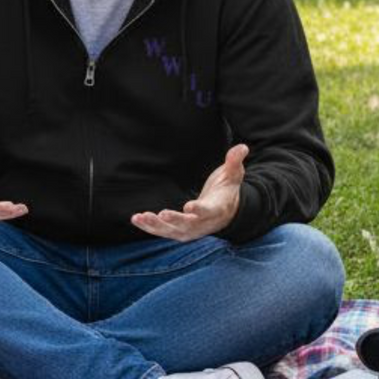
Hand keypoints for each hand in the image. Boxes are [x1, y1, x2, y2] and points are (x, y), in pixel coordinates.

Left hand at [131, 144, 246, 240]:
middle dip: (174, 221)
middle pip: (188, 225)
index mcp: (217, 209)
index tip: (189, 207)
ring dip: (156, 226)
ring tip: (141, 217)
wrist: (226, 213)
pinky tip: (136, 219)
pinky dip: (150, 227)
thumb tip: (242, 147)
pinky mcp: (179, 232)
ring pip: (172, 231)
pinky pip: (163, 231)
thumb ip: (234, 162)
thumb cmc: (227, 191)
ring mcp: (190, 230)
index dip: (200, 209)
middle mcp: (203, 223)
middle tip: (162, 214)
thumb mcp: (233, 175)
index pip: (208, 211)